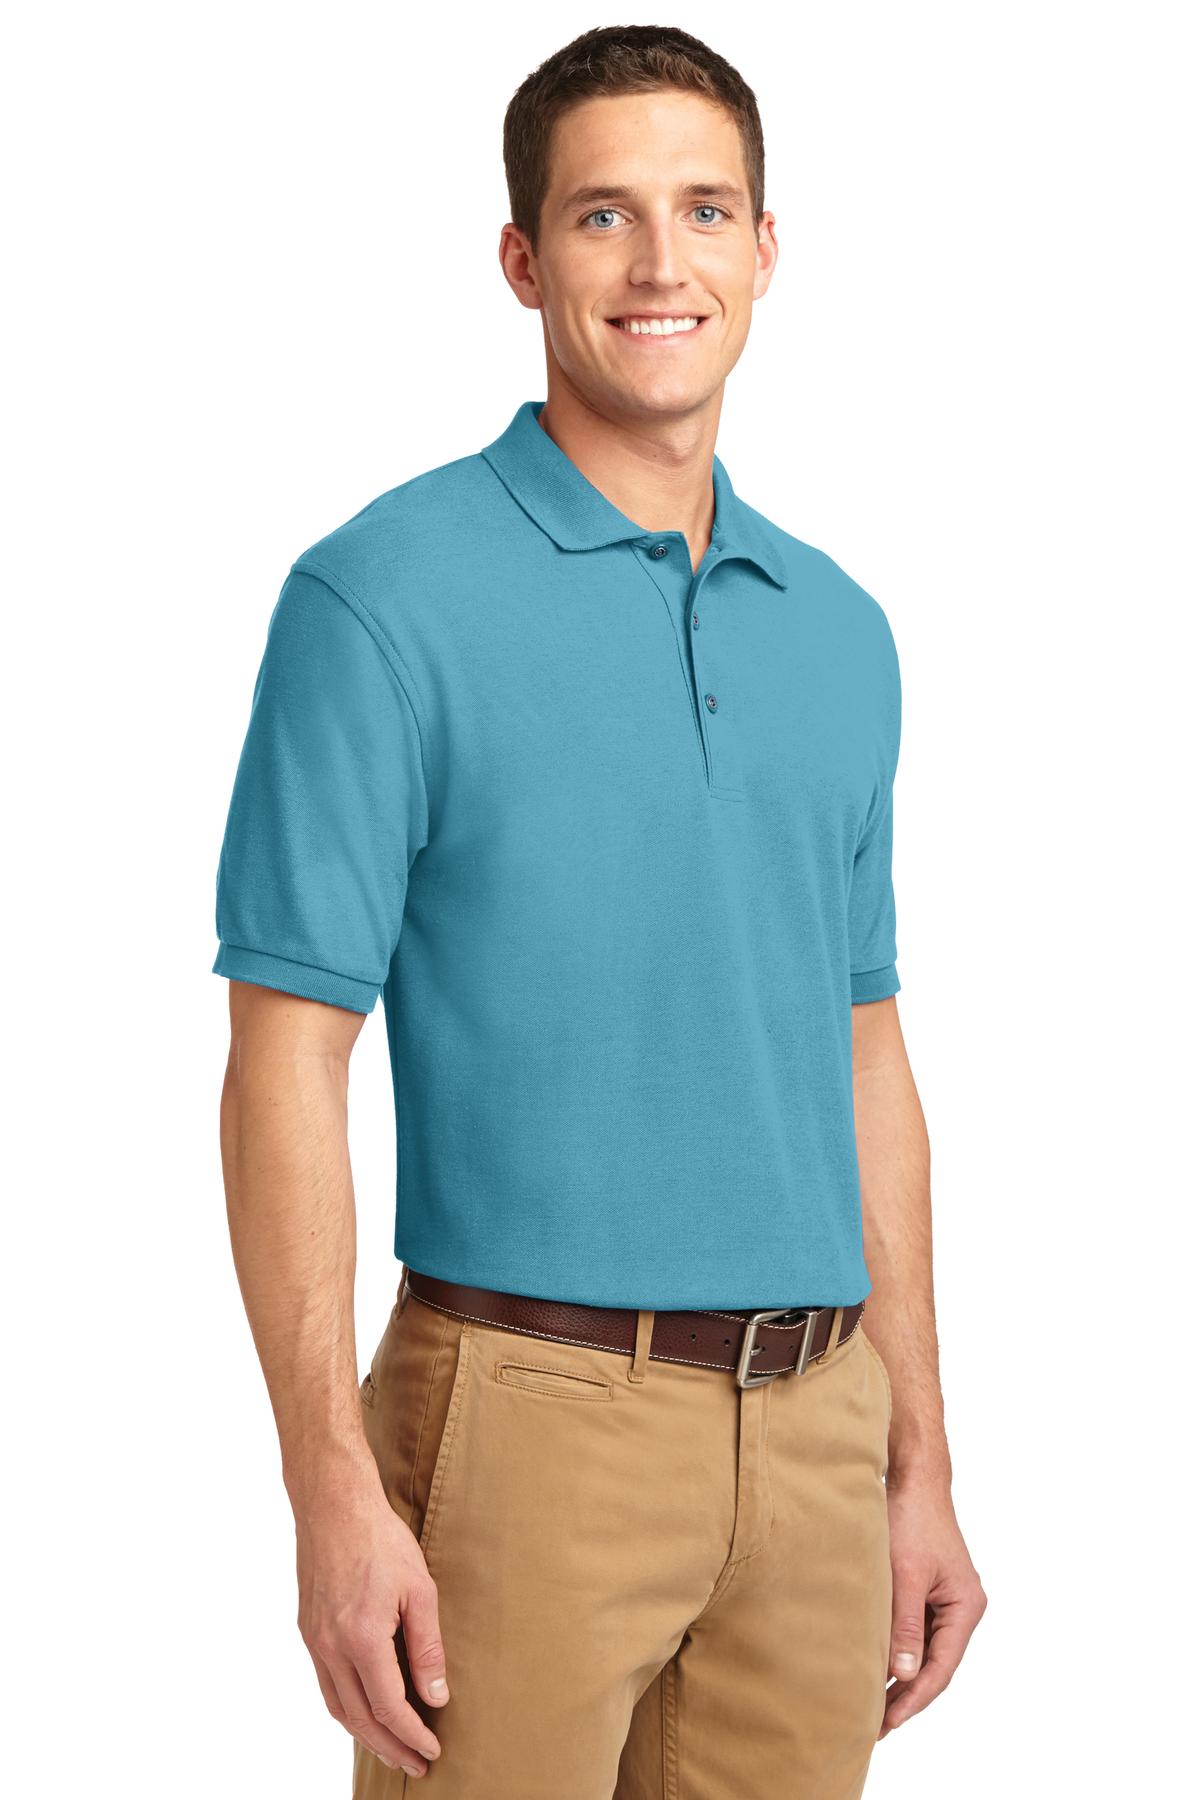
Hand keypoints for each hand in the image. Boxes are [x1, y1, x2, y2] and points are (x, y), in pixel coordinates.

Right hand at [294, 1473, 449, 1777]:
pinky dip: (346, 1708)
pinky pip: (325, 1684)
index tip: (432, 1750)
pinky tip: (364, 1710)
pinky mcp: (308, 1629)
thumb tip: (437, 1696)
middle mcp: (330, 1647)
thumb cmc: (381, 1539)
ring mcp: (314, 1640)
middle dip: (390, 1746)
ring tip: (392, 1748)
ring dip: (365, 1735)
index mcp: (360, 1638)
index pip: (389, 1707)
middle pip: (360, 1718)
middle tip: (416, 1764)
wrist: (334, 1505)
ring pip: (337, 1707)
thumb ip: (428, 1647)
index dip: (412, 1734)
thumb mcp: (420, 1589)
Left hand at [879, 1476, 986, 1737]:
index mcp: (965, 1607)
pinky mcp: (927, 1589)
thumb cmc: (911, 1518)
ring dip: (900, 1676)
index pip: (940, 1668)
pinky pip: (915, 1630)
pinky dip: (897, 1650)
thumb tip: (904, 1674)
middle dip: (906, 1696)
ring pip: (924, 1650)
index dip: (913, 1699)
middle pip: (935, 1665)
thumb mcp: (905, 1574)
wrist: (912, 1477)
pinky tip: (875, 1666)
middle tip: (875, 1726)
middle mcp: (961, 1607)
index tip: (886, 1721)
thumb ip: (905, 1625)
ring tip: (872, 1705)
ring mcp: (945, 1599)